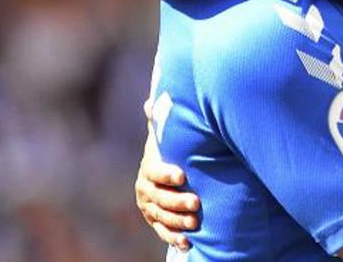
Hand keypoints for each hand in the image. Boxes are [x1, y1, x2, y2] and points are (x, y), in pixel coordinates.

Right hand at [135, 116, 199, 249]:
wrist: (170, 176)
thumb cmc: (172, 153)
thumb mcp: (166, 139)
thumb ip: (161, 122)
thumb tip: (150, 101)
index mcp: (148, 170)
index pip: (154, 173)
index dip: (166, 174)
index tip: (182, 175)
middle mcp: (145, 190)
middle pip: (158, 198)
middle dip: (177, 202)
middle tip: (197, 204)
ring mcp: (150, 207)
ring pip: (161, 217)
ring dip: (177, 221)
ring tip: (196, 223)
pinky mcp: (157, 222)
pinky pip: (163, 232)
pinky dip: (174, 238)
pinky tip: (188, 242)